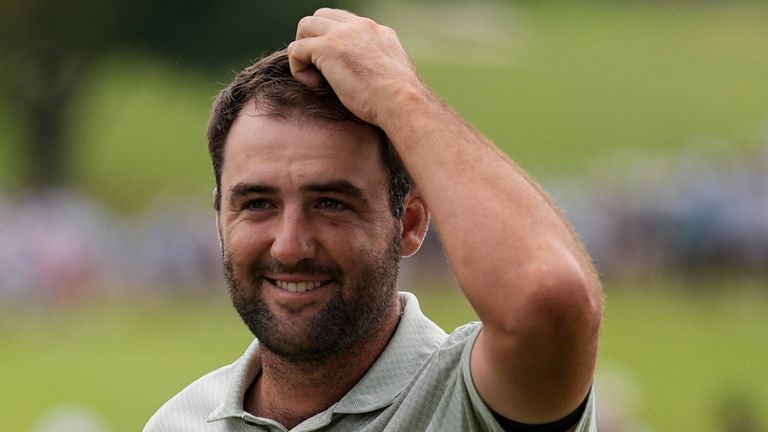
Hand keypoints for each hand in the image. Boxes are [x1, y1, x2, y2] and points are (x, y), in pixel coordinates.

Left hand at [287, 8, 424, 125]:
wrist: (403, 103)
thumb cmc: (400, 102)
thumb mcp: (393, 78)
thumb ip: (378, 69)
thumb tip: (371, 80)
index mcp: (378, 32)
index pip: (345, 24)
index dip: (334, 43)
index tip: (339, 70)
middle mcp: (361, 26)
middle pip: (322, 17)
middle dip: (314, 41)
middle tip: (321, 71)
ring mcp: (343, 34)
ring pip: (305, 26)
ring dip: (303, 51)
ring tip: (316, 78)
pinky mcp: (328, 48)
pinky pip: (296, 49)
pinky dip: (298, 69)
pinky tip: (315, 86)